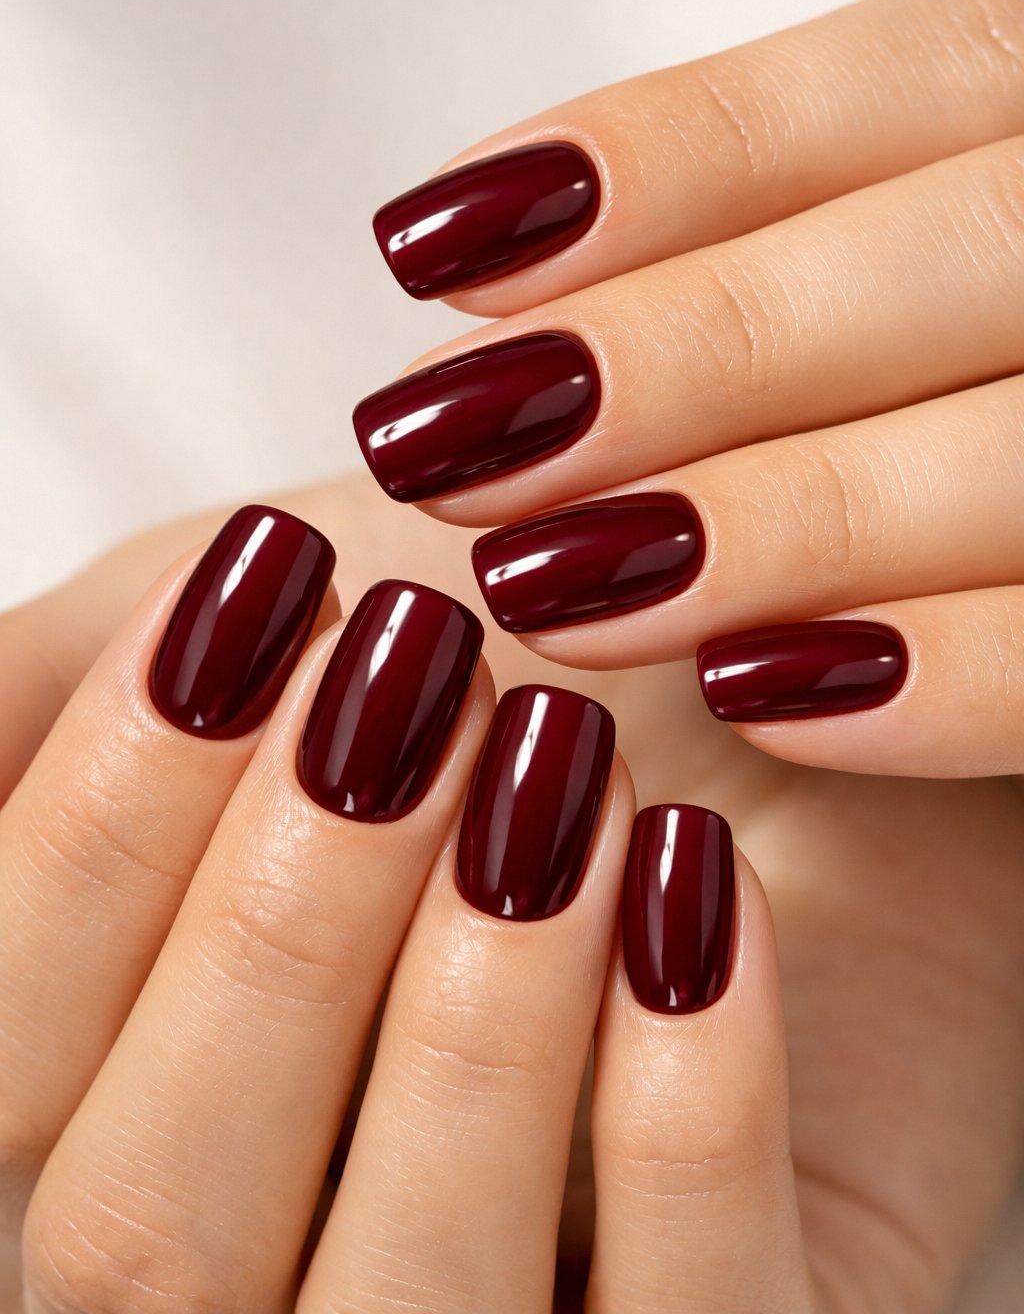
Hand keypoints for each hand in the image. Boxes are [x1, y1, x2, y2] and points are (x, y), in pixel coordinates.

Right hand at [1, 476, 1021, 1310]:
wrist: (769, 745)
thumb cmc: (500, 698)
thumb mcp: (263, 669)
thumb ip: (59, 706)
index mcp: (139, 1144)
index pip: (10, 1075)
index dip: (109, 827)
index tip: (257, 601)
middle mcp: (266, 1305)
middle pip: (150, 1238)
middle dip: (279, 925)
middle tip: (418, 666)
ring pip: (407, 1313)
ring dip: (474, 1013)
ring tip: (561, 753)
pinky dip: (686, 1100)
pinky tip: (696, 878)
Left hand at [356, 0, 1023, 778]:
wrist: (1014, 560)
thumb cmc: (902, 415)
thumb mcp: (848, 294)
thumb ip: (732, 267)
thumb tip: (477, 317)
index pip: (909, 77)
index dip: (667, 158)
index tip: (436, 250)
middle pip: (960, 250)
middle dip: (692, 350)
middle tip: (450, 442)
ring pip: (1023, 449)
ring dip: (775, 522)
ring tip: (550, 585)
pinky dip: (942, 678)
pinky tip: (754, 690)